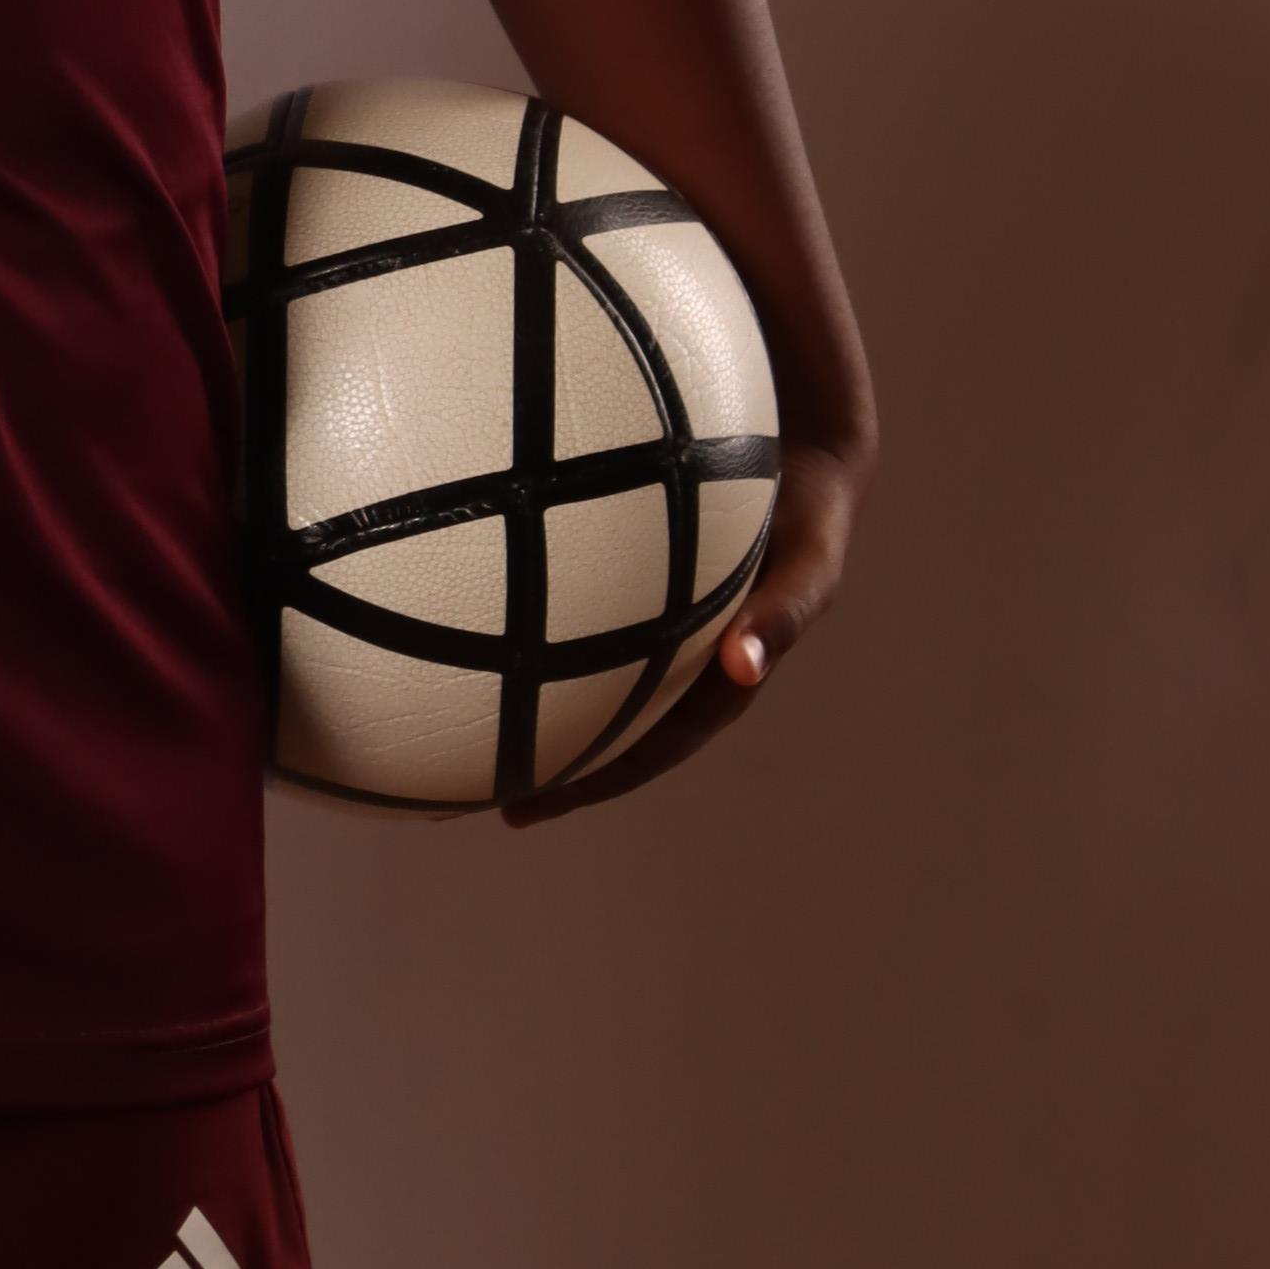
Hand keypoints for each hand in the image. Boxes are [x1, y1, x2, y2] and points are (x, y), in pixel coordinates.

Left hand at [502, 429, 868, 824]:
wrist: (807, 456)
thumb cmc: (809, 516)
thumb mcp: (808, 567)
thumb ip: (784, 615)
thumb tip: (745, 666)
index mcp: (718, 681)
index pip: (646, 748)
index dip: (590, 783)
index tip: (525, 812)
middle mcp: (682, 661)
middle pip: (606, 725)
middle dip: (545, 761)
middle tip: (470, 788)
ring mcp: (659, 624)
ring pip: (585, 674)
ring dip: (531, 698)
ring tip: (460, 722)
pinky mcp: (637, 578)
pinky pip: (580, 610)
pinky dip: (534, 623)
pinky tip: (481, 616)